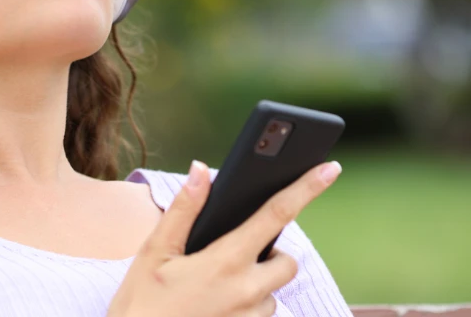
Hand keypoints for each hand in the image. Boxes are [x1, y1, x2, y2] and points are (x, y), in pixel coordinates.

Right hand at [108, 160, 341, 316]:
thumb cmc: (141, 301)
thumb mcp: (155, 250)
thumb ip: (183, 208)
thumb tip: (200, 170)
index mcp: (226, 261)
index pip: (276, 215)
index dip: (306, 189)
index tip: (329, 168)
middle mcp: (247, 291)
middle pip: (287, 260)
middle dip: (271, 252)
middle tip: (233, 251)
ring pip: (273, 290)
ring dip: (256, 282)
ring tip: (213, 285)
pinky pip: (261, 314)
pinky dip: (246, 304)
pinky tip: (214, 304)